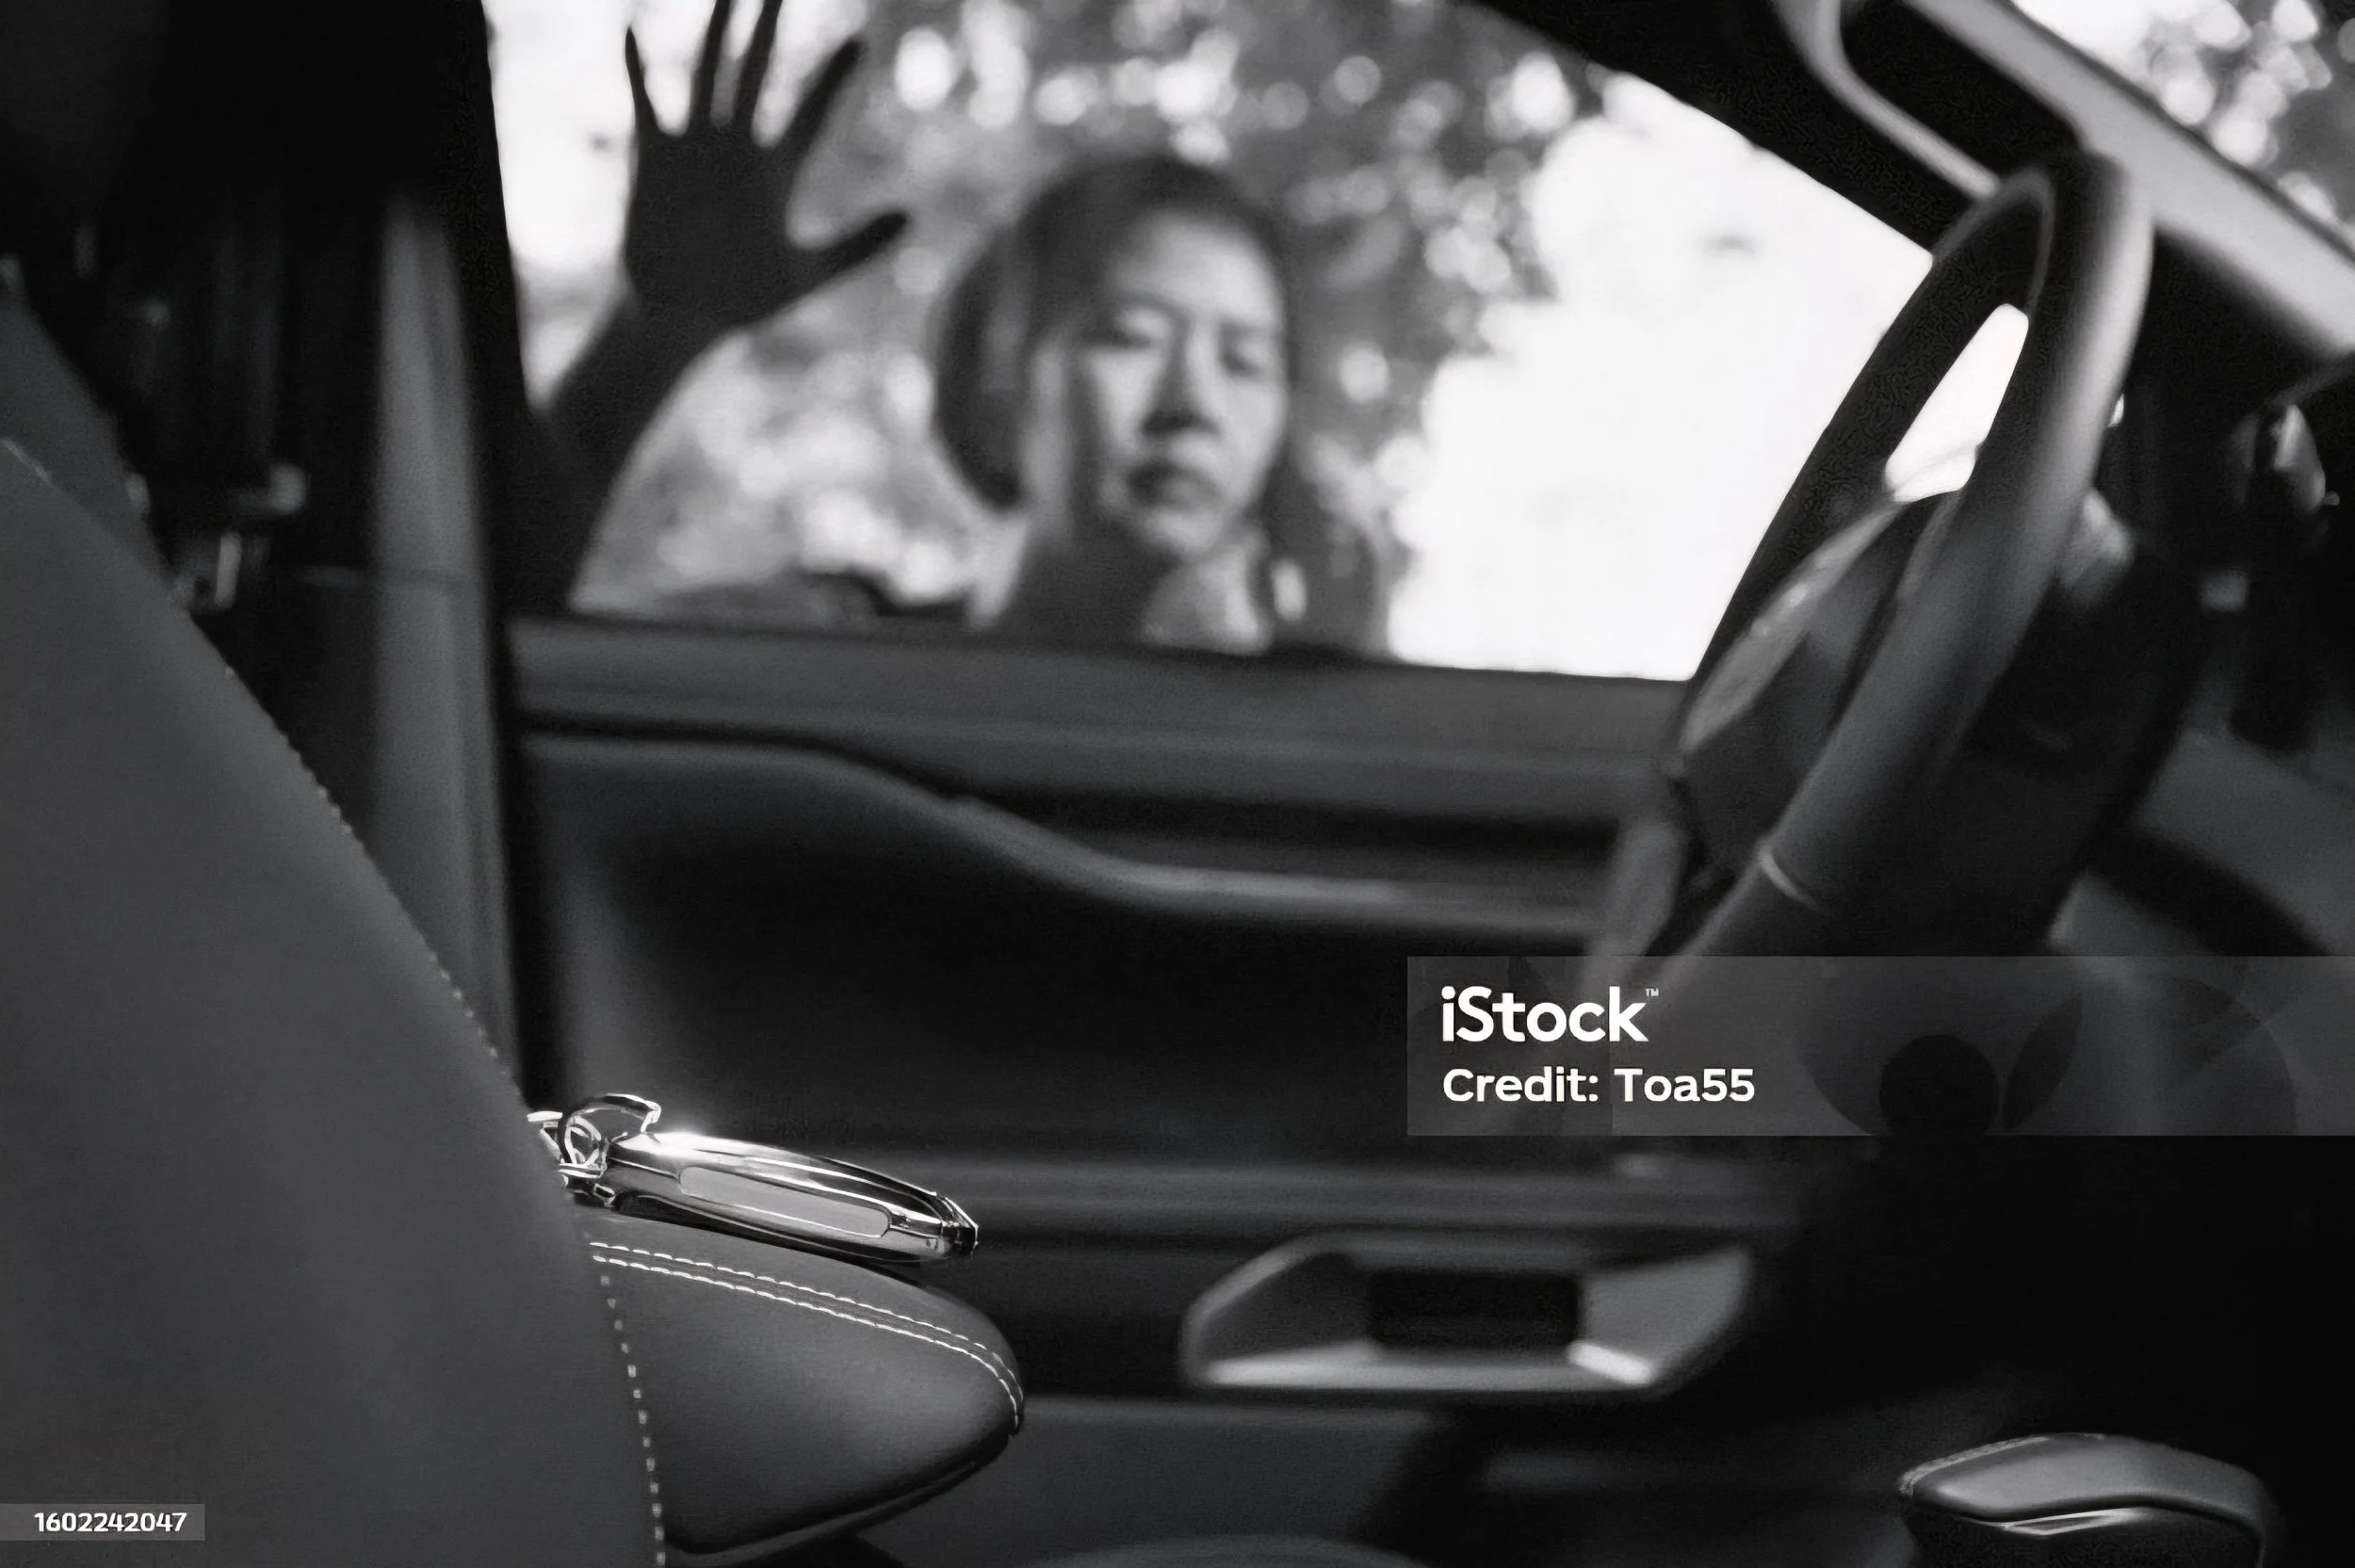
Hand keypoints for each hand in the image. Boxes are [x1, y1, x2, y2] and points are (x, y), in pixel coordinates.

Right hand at [620, 0, 906, 334]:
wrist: (682, 319)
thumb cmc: (743, 299)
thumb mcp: (810, 272)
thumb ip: (860, 244)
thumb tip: (913, 216)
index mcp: (777, 170)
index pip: (813, 112)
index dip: (834, 77)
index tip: (860, 39)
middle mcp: (737, 148)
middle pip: (758, 71)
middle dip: (769, 25)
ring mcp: (696, 149)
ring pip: (708, 72)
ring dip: (717, 30)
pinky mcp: (657, 161)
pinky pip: (646, 105)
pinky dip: (637, 69)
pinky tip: (631, 28)